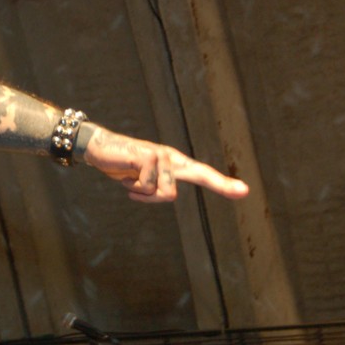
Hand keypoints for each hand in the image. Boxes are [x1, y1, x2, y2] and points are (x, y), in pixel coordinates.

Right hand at [82, 127, 248, 202]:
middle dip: (215, 185)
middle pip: (194, 179)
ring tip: (131, 182)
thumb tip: (171, 193)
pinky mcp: (147, 156)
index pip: (202, 174)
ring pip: (164, 193)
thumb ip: (159, 187)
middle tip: (240, 191)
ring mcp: (160, 155)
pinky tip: (125, 176)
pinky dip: (134, 189)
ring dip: (144, 195)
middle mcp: (172, 157)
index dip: (222, 184)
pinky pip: (147, 186)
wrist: (100, 149)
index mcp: (174, 164)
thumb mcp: (144, 182)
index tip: (243, 191)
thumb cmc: (123, 166)